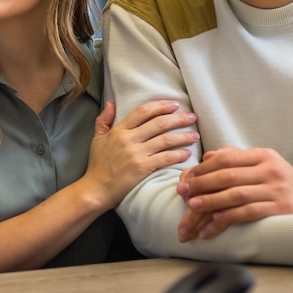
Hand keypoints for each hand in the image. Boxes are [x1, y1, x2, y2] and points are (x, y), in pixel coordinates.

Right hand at [82, 100, 198, 206]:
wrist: (96, 189)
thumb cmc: (98, 165)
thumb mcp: (97, 139)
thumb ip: (103, 120)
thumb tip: (111, 103)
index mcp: (119, 130)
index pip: (142, 112)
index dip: (160, 106)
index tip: (175, 104)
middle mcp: (129, 139)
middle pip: (159, 123)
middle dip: (178, 118)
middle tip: (192, 116)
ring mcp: (137, 154)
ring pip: (166, 140)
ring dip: (183, 136)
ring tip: (195, 135)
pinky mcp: (143, 168)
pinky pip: (165, 158)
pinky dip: (178, 155)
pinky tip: (187, 153)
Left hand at [176, 147, 292, 242]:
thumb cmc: (282, 183)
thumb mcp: (264, 165)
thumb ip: (237, 159)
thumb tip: (208, 156)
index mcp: (263, 156)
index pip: (226, 158)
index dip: (203, 169)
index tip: (186, 179)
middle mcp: (270, 170)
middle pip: (228, 175)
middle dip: (201, 184)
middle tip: (183, 193)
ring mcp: (276, 190)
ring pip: (236, 194)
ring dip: (211, 201)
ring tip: (192, 207)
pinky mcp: (281, 209)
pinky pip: (249, 212)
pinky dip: (229, 217)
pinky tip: (214, 222)